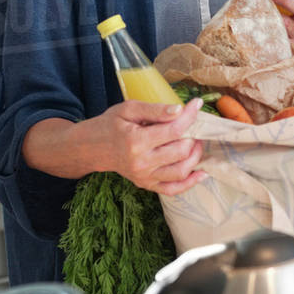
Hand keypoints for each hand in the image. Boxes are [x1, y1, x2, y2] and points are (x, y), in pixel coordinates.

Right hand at [91, 99, 207, 194]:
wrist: (92, 148)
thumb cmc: (111, 124)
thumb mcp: (128, 109)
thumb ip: (154, 110)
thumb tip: (179, 110)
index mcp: (136, 141)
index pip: (173, 130)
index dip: (190, 116)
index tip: (197, 104)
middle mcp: (141, 162)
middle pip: (181, 151)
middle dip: (194, 136)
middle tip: (194, 126)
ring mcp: (144, 176)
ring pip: (181, 171)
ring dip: (196, 156)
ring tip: (196, 143)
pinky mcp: (146, 184)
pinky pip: (173, 189)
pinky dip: (190, 183)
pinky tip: (201, 172)